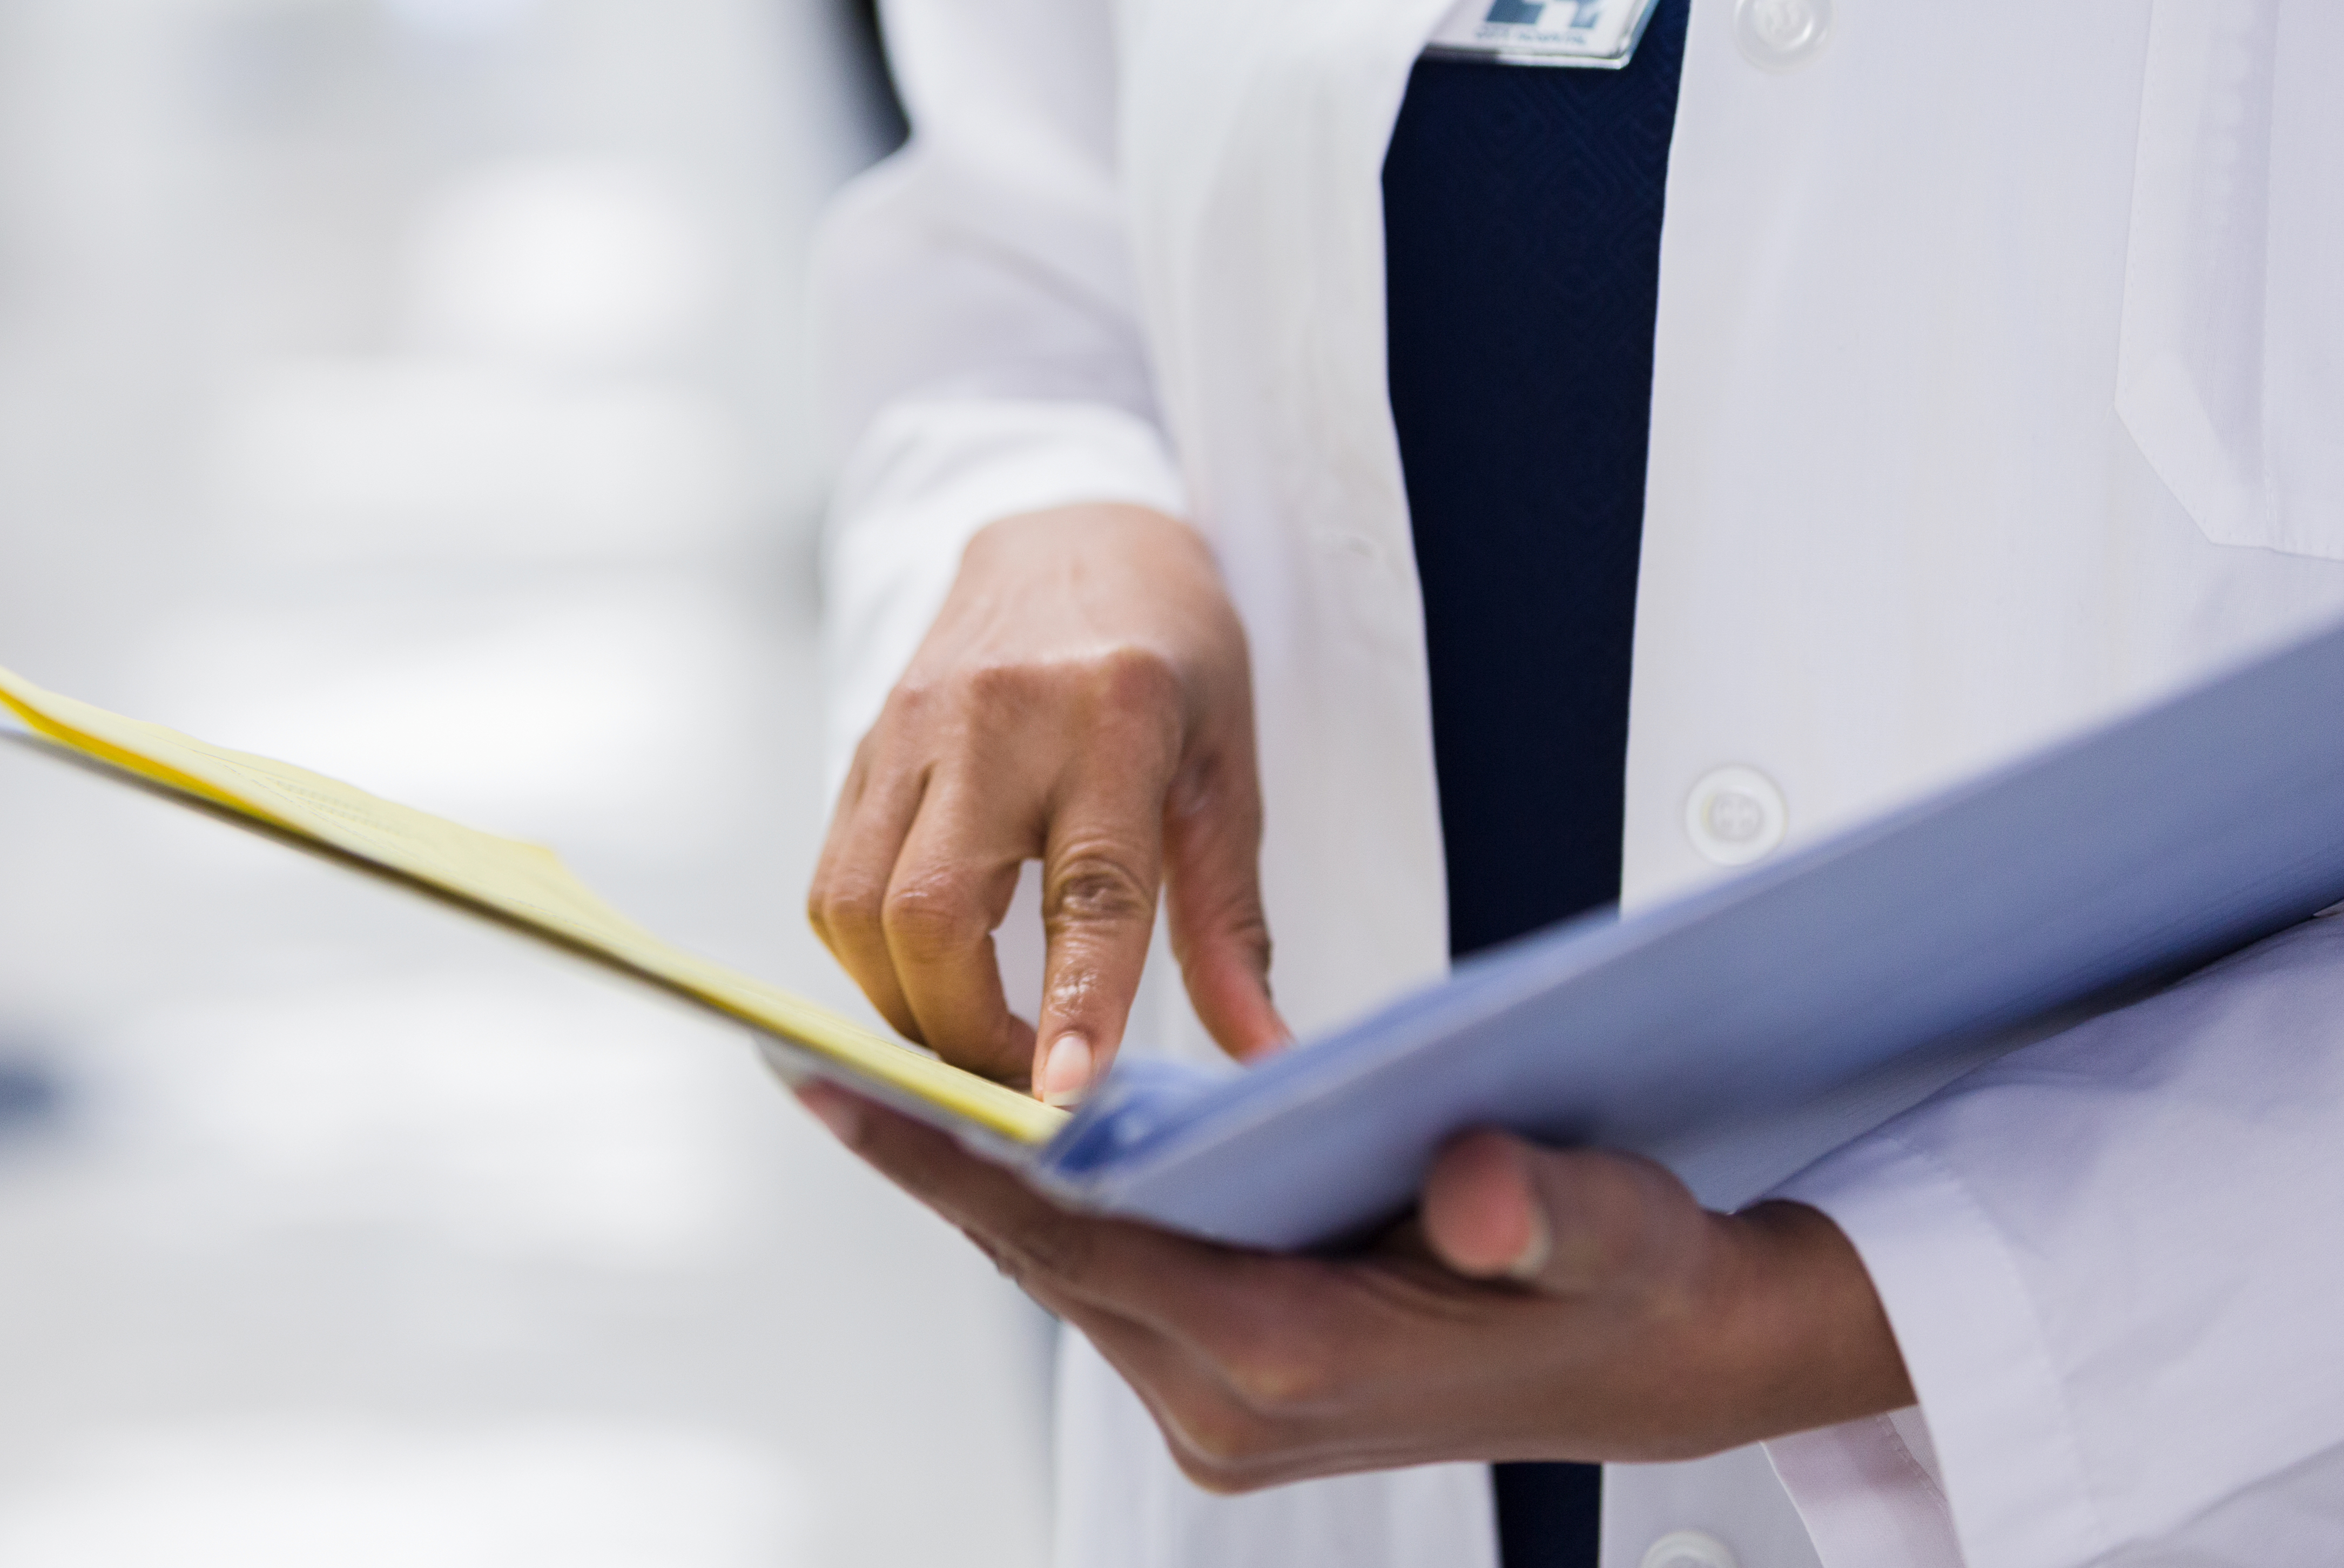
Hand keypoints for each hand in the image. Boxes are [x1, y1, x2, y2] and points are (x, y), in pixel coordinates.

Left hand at [800, 1084, 1913, 1485]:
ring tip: (883, 1088)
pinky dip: (1056, 1217)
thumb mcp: (1615, 1224)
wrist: (1665, 1361)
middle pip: (1045, 1260)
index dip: (953, 1163)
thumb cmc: (1629, 1275)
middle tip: (816, 1068)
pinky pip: (1110, 1287)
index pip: (1079, 1242)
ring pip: (1069, 1275)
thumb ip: (1545, 1210)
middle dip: (935, 1166)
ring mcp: (1225, 1414)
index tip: (837, 1092)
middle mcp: (1235, 1407)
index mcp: (1298, 1358)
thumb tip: (1480, 1193)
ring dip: (990, 1192)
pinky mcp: (1233, 1393)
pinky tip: (1017, 1142)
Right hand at [810, 503, 1281, 1100]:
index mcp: (1116, 713)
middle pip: (931, 914)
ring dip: (905, 1005)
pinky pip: (834, 881)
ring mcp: (909, 723)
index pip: (1088, 886)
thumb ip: (1234, 925)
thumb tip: (1266, 1058)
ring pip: (857, 909)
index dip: (1075, 1003)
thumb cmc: (1173, 658)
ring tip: (977, 1038)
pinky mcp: (862, 740)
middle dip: (964, 1033)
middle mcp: (994, 714)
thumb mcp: (1229, 775)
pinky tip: (930, 976)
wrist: (1073, 531)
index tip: (1065, 1097)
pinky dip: (872, 956)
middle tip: (1025, 1082)